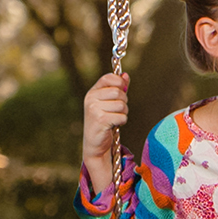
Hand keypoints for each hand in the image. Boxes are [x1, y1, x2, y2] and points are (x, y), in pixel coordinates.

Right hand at [80, 70, 128, 190]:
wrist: (95, 143)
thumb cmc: (104, 120)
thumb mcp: (109, 102)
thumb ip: (118, 89)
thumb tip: (126, 75)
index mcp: (92, 92)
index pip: (108, 78)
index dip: (119, 83)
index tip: (122, 90)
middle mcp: (91, 99)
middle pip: (118, 92)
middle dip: (124, 102)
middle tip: (117, 110)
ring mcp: (94, 109)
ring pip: (122, 105)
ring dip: (123, 113)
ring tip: (115, 118)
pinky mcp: (100, 120)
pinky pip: (122, 116)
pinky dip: (122, 121)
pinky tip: (114, 125)